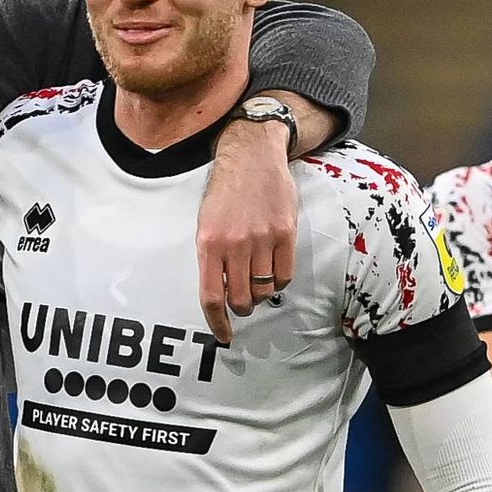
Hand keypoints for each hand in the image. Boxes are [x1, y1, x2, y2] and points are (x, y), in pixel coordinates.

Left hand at [197, 118, 297, 343]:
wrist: (251, 156)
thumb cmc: (224, 190)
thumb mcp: (205, 221)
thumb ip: (211, 255)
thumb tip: (218, 291)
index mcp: (208, 242)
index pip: (211, 296)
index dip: (217, 322)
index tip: (223, 335)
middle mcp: (234, 244)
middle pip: (240, 298)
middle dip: (241, 308)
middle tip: (242, 302)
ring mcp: (262, 239)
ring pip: (263, 289)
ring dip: (259, 294)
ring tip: (256, 283)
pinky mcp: (285, 233)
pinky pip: (284, 274)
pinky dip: (278, 282)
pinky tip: (273, 273)